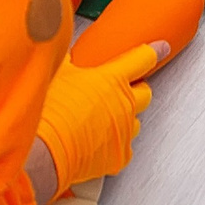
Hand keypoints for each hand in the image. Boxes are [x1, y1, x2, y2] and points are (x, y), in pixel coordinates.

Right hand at [34, 42, 160, 195]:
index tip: (161, 48)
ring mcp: (125, 131)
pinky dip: (115, 144)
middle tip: (118, 90)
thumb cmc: (49, 112)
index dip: (153, 52)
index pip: (143, 59)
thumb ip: (64, 61)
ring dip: (125, 118)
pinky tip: (98, 142)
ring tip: (103, 119)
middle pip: (146, 92)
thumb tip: (58, 49)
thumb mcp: (55, 74)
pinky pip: (125, 147)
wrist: (44, 150)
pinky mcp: (121, 156)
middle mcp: (125, 104)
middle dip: (135, 90)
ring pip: (137, 121)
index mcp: (112, 79)